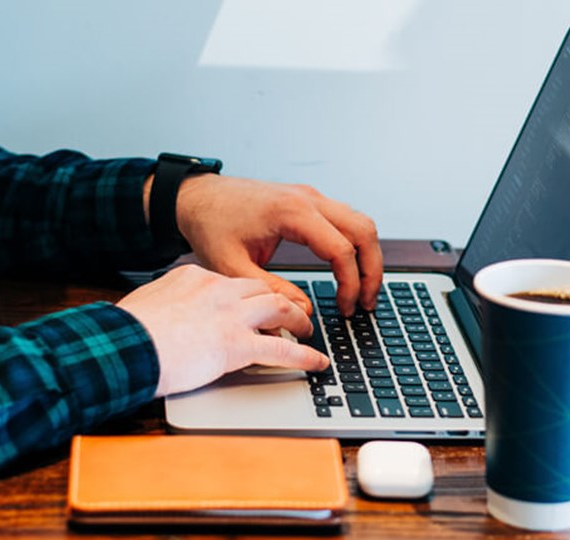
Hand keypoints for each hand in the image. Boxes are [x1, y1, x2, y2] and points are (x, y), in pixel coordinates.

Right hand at [117, 264, 329, 396]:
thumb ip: (166, 304)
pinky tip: (316, 363)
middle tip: (291, 311)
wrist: (124, 345)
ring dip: (299, 320)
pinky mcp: (237, 345)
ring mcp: (230, 316)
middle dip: (280, 299)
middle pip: (261, 289)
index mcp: (194, 277)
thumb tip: (164, 315)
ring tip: (308, 330)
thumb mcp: (148, 304)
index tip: (253, 302)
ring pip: (280, 309)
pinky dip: (304, 357)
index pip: (232, 281)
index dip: (248, 295)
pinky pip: (282, 350)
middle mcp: (218, 290)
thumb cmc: (127, 332)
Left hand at [169, 174, 382, 316]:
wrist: (197, 198)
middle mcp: (307, 199)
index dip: (350, 284)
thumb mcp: (232, 267)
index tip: (345, 308)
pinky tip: (348, 270)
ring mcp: (310, 197)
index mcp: (291, 212)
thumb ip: (271, 292)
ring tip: (363, 291)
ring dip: (368, 256)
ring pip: (361, 222)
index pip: (341, 249)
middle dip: (372, 270)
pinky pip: (346, 220)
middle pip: (364, 231)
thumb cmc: (211, 225)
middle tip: (368, 303)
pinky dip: (355, 245)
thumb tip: (305, 311)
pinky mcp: (308, 201)